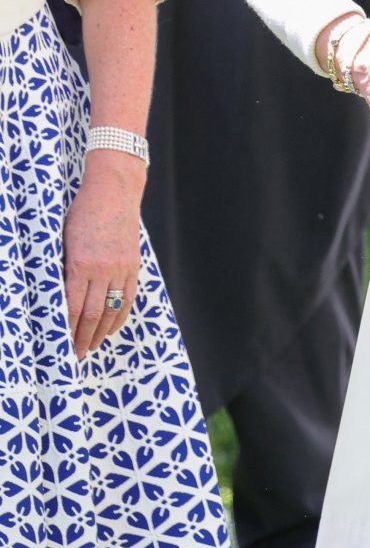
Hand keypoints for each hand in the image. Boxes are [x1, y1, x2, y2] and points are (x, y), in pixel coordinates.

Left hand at [63, 154, 143, 356]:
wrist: (114, 192)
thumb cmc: (83, 211)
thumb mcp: (63, 237)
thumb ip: (63, 266)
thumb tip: (58, 295)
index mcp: (81, 262)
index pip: (72, 305)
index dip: (67, 328)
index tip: (62, 344)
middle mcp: (103, 269)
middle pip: (92, 314)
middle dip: (82, 337)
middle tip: (76, 355)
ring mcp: (120, 269)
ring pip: (111, 310)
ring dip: (100, 332)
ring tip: (91, 346)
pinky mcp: (132, 266)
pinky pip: (127, 298)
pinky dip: (119, 317)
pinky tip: (111, 328)